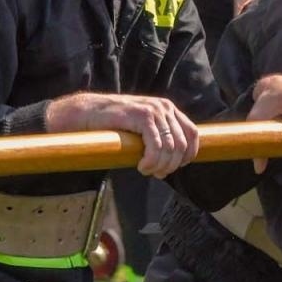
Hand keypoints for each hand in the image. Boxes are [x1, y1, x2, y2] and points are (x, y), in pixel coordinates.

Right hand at [45, 92, 198, 178]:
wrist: (88, 113)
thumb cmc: (114, 126)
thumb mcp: (142, 129)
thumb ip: (159, 137)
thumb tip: (174, 162)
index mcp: (168, 109)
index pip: (192, 133)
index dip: (188, 155)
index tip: (175, 168)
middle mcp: (165, 107)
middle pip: (182, 144)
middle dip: (172, 164)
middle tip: (157, 174)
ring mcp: (154, 110)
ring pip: (170, 147)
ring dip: (160, 165)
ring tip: (147, 170)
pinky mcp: (142, 116)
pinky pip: (156, 145)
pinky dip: (152, 161)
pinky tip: (141, 166)